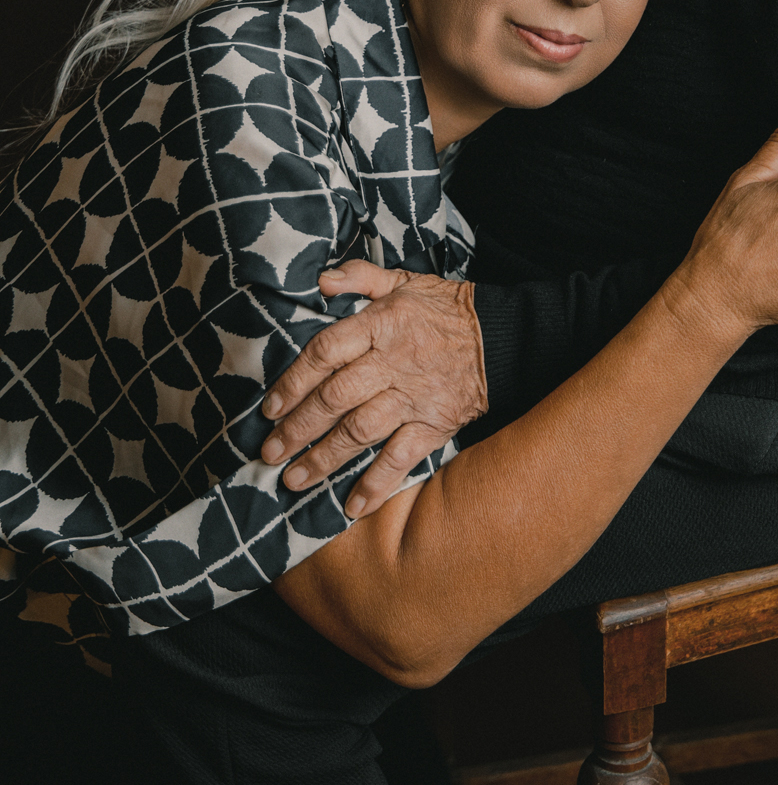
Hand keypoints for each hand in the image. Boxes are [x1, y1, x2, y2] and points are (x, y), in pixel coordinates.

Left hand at [260, 264, 488, 518]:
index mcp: (381, 325)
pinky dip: (377, 483)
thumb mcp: (404, 280)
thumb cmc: (445, 308)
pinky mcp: (434, 424)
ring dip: (325, 458)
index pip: (326, 352)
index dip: (294, 381)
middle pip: (335, 397)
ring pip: (360, 430)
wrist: (502, 337)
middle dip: (298, 428)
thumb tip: (322, 282)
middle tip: (270, 452)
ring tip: (294, 480)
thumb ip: (360, 278)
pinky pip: (402, 457)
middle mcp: (393, 362)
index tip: (270, 408)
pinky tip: (352, 507)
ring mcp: (413, 397)